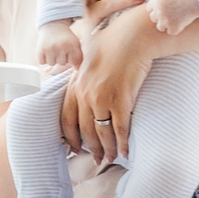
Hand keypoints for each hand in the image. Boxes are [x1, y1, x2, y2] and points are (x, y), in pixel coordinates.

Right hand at [35, 20, 82, 70]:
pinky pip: (42, 62)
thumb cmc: (66, 38)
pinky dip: (43, 58)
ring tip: (52, 49)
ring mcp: (50, 48)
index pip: (73, 61)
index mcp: (72, 44)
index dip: (70, 57)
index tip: (68, 50)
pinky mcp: (40, 49)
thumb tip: (77, 69)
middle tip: (59, 48)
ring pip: (51, 64)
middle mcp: (61, 46)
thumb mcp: (75, 44)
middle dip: (60, 57)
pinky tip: (46, 50)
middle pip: (61, 63)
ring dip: (51, 58)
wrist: (53, 26)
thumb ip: (78, 57)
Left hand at [58, 7, 156, 162]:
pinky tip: (126, 151)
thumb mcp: (86, 58)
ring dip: (108, 149)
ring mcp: (102, 99)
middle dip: (91, 148)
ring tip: (112, 158)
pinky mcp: (121, 100)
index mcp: (75, 86)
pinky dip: (122, 143)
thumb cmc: (111, 44)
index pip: (67, 119)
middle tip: (97, 159)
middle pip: (85, 130)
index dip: (71, 138)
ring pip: (102, 133)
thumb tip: (74, 80)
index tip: (76, 149)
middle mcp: (85, 95)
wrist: (131, 37)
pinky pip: (120, 129)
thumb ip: (79, 73)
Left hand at [146, 0, 198, 35]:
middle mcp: (159, 12)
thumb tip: (147, 2)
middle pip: (153, 18)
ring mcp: (166, 21)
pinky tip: (181, 22)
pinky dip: (175, 28)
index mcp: (156, 2)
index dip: (156, 8)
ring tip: (175, 17)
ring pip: (160, 27)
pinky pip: (170, 32)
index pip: (149, 9)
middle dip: (160, 16)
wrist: (195, 1)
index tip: (165, 7)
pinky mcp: (173, 28)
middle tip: (171, 12)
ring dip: (166, 24)